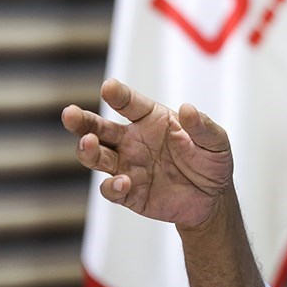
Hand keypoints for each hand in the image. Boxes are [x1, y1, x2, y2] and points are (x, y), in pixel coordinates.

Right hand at [61, 78, 233, 228]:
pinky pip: (112, 190)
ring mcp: (128, 167)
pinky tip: (122, 182)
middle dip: (82, 121)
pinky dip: (112, 187)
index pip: (129, 102)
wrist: (212, 199)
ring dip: (89, 151)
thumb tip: (188, 109)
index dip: (118, 94)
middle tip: (70, 114)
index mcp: (151, 119)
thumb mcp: (216, 141)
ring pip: (98, 157)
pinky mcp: (130, 194)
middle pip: (100, 128)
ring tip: (89, 145)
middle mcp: (133, 140)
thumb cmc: (211, 161)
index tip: (108, 87)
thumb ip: (203, 126)